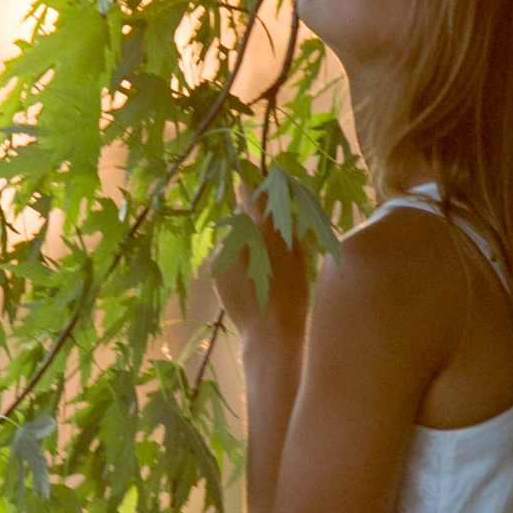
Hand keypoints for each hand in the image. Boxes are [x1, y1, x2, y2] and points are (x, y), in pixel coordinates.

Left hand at [211, 184, 311, 340]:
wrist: (269, 328)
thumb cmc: (293, 291)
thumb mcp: (298, 252)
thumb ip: (284, 225)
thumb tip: (275, 205)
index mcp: (264, 225)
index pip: (249, 191)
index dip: (252, 188)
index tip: (253, 184)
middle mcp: (238, 233)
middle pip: (240, 215)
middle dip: (251, 220)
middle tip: (266, 239)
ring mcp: (223, 252)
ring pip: (232, 237)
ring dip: (242, 243)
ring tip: (258, 267)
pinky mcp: (214, 269)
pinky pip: (225, 256)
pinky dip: (234, 262)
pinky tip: (246, 280)